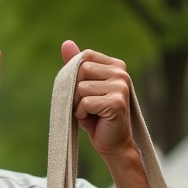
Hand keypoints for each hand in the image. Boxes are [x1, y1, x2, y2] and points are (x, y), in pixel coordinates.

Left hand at [61, 40, 138, 162]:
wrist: (113, 144)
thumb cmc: (96, 117)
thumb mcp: (83, 87)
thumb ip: (76, 65)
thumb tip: (66, 43)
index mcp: (116, 65)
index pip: (86, 56)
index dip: (76, 75)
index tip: (84, 92)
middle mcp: (121, 73)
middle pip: (82, 69)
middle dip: (76, 90)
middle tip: (86, 105)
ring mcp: (121, 87)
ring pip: (82, 87)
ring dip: (78, 104)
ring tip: (90, 113)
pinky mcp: (116, 102)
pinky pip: (85, 102)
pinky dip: (82, 113)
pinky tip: (93, 119)